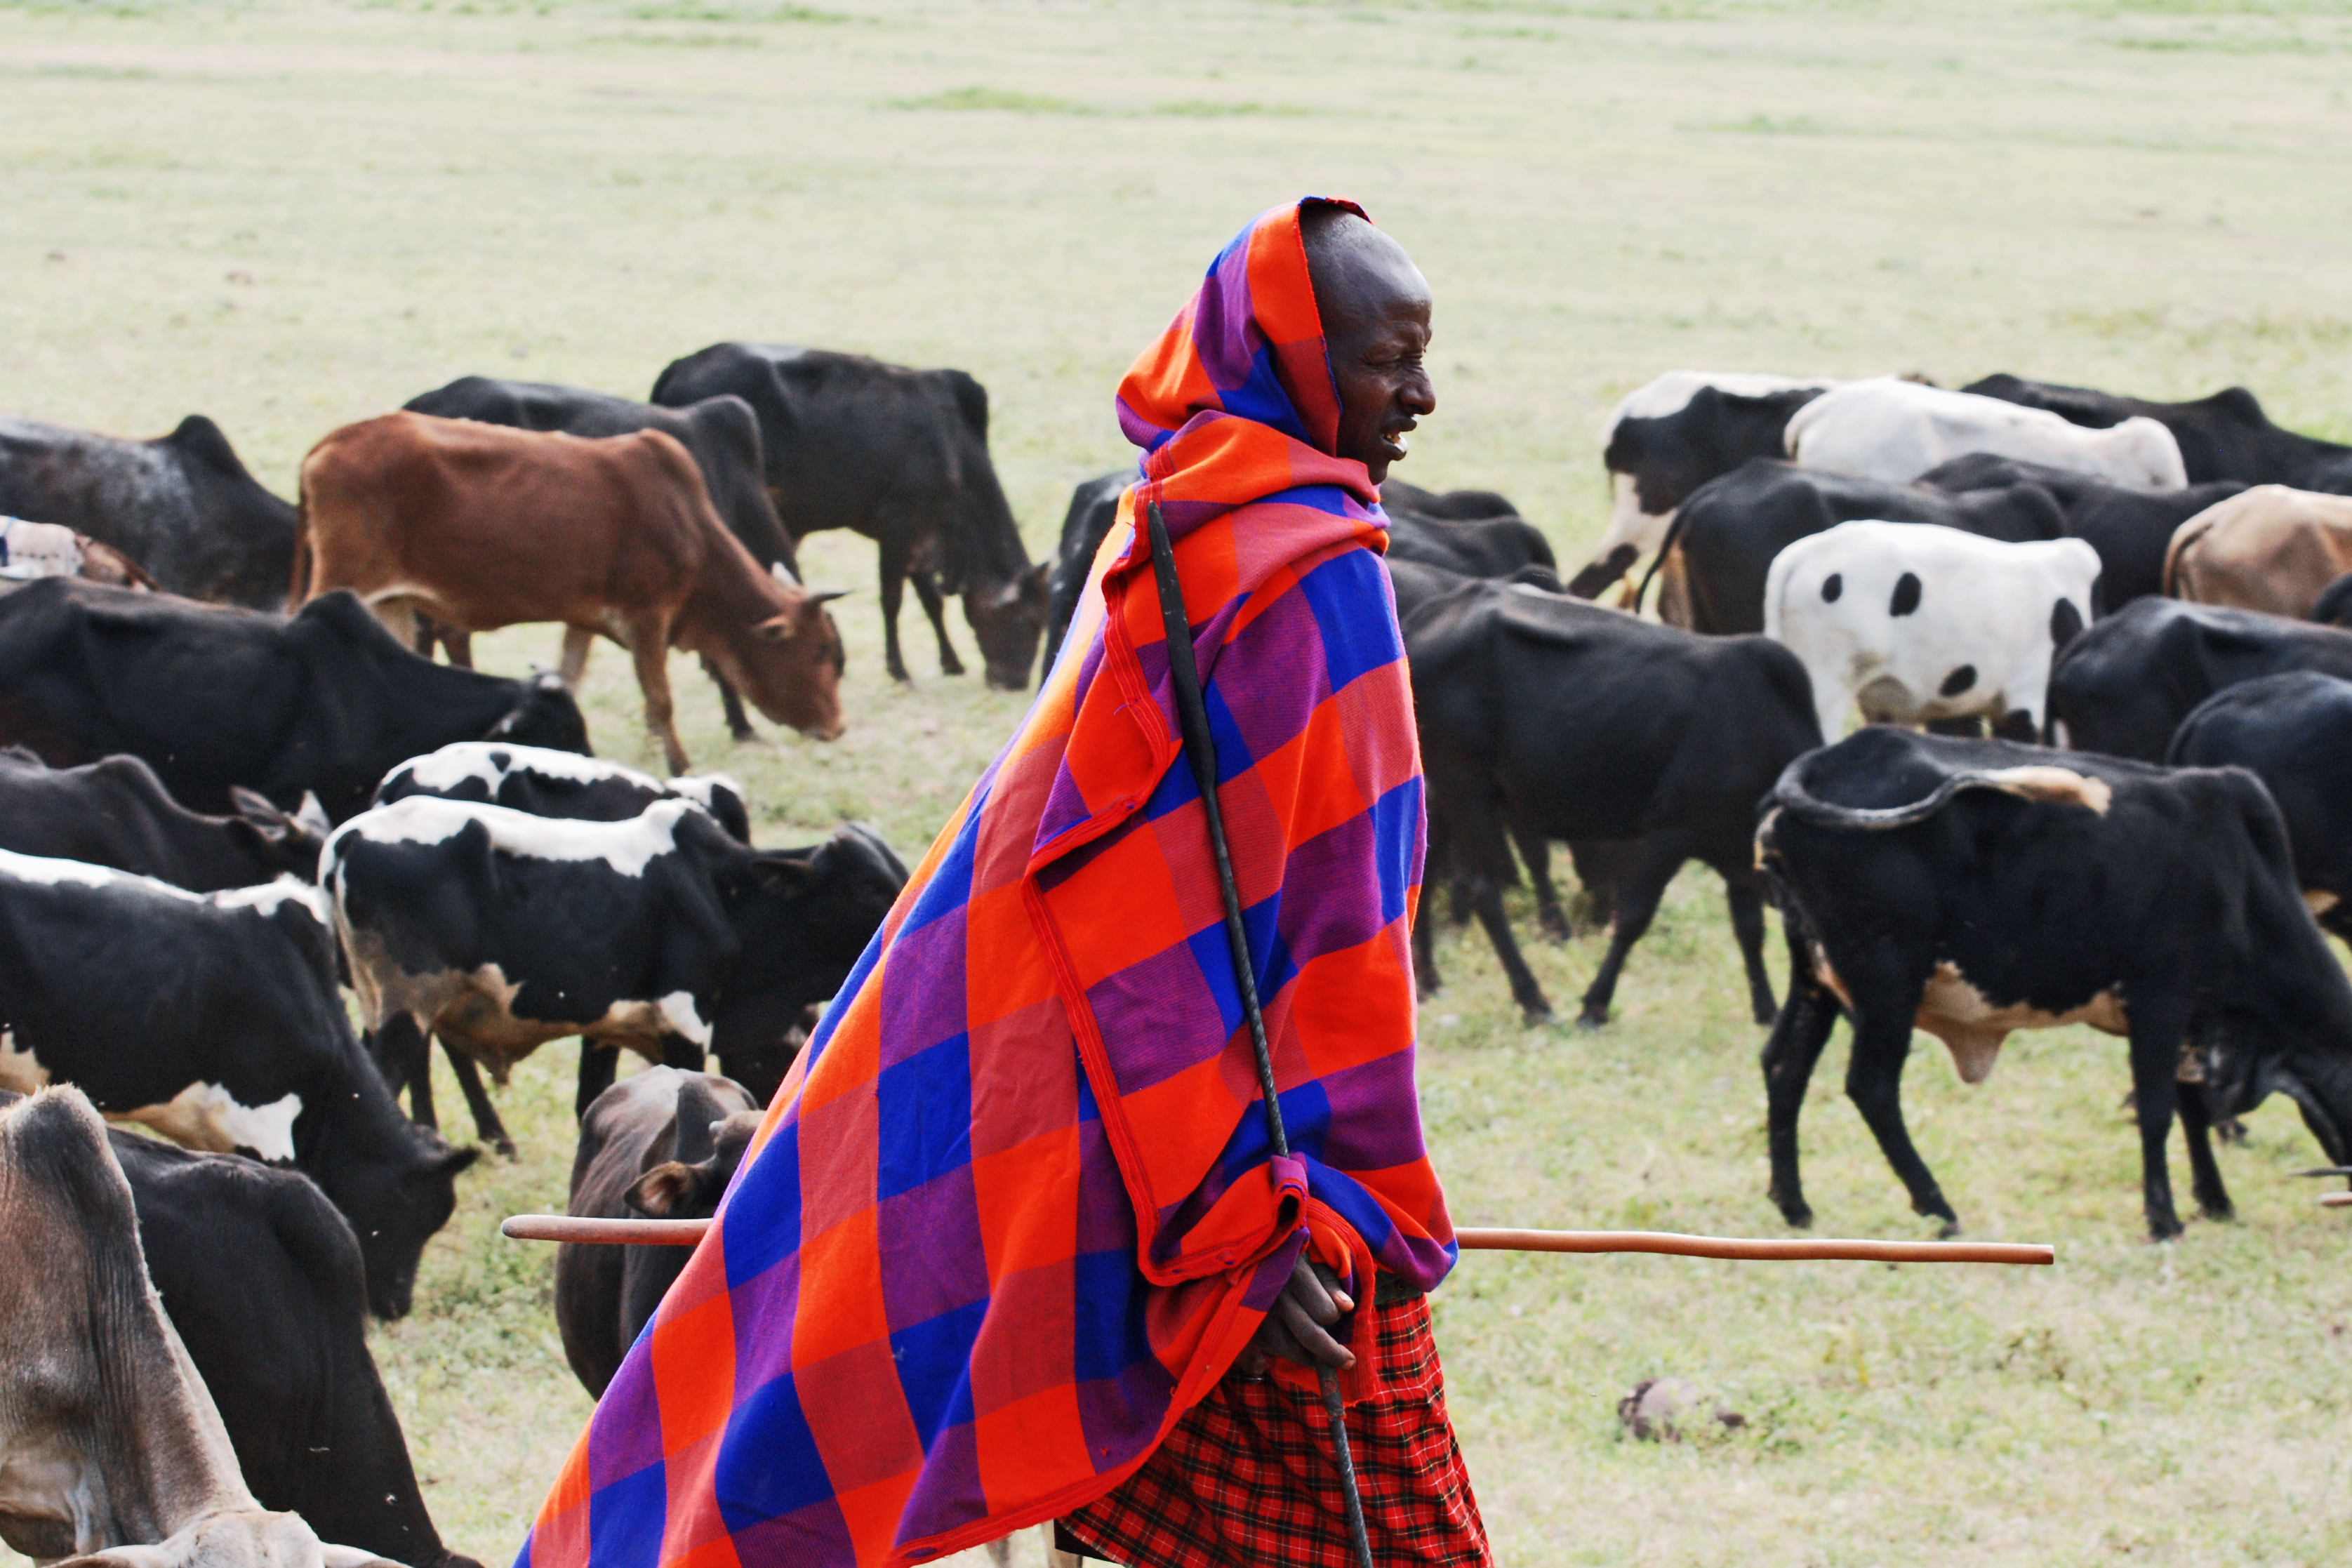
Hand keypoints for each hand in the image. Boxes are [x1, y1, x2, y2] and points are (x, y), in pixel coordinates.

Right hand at [1234, 1256, 1355, 1376]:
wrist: (1249, 1253)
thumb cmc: (1289, 1257)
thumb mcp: (1313, 1260)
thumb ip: (1330, 1283)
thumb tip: (1347, 1307)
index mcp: (1295, 1274)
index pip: (1324, 1311)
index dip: (1334, 1317)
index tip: (1338, 1317)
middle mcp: (1276, 1294)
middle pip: (1308, 1334)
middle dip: (1332, 1353)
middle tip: (1348, 1362)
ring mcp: (1257, 1310)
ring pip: (1285, 1347)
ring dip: (1306, 1357)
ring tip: (1318, 1357)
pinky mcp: (1244, 1322)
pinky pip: (1260, 1350)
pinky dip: (1274, 1357)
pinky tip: (1287, 1357)